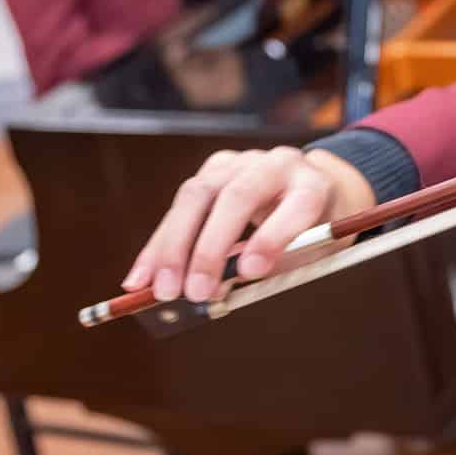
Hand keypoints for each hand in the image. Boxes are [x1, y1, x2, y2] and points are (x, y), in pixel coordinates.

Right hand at [119, 146, 376, 303]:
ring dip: (173, 248)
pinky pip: (178, 206)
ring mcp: (241, 163)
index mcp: (314, 185)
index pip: (298, 204)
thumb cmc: (312, 231)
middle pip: (238, 197)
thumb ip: (270, 268)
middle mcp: (277, 165)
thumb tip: (213, 290)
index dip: (273, 237)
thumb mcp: (309, 254)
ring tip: (161, 291)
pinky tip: (141, 278)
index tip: (250, 272)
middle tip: (193, 292)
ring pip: (197, 196)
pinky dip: (158, 245)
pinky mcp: (213, 170)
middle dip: (210, 248)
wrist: (310, 190)